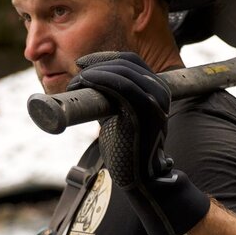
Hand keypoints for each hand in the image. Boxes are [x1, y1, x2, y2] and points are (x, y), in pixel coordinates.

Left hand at [67, 52, 209, 234]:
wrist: (140, 177)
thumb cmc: (127, 148)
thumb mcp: (120, 115)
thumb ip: (111, 98)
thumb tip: (88, 85)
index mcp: (156, 89)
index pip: (130, 61)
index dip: (105, 58)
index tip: (83, 64)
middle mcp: (160, 91)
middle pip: (125, 63)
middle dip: (96, 65)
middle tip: (76, 76)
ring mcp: (155, 100)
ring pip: (122, 72)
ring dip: (95, 73)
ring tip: (76, 82)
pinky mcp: (146, 111)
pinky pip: (122, 86)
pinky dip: (101, 80)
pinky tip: (85, 83)